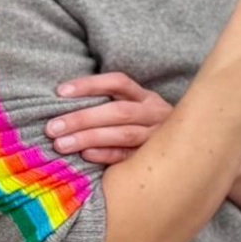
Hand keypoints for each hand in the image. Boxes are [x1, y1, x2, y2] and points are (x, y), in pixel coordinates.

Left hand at [47, 73, 173, 164]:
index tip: (60, 92)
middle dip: (82, 118)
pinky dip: (106, 154)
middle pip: (119, 111)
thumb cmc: (144, 130)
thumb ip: (109, 106)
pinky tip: (86, 155)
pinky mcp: (155, 158)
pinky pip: (129, 156)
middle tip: (52, 128)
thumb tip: (62, 102)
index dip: (90, 85)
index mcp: (147, 98)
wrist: (187, 153)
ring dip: (89, 137)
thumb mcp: (135, 110)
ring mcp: (158, 137)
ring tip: (60, 144)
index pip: (119, 83)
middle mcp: (155, 114)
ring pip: (123, 134)